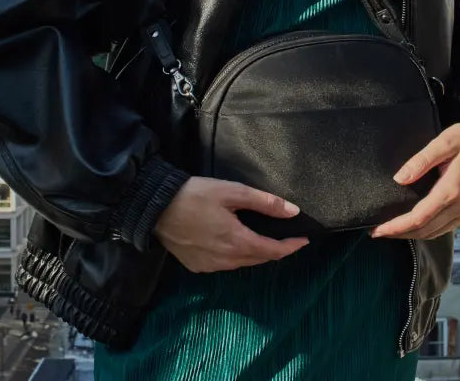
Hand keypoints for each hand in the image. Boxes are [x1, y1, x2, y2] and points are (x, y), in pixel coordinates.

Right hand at [153, 177, 308, 272]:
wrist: (155, 208)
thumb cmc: (195, 195)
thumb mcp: (232, 192)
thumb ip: (265, 202)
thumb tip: (292, 212)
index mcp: (237, 241)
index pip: (273, 251)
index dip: (291, 247)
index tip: (304, 241)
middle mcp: (226, 260)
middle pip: (259, 259)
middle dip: (274, 250)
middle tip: (285, 238)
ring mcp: (210, 266)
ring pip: (241, 264)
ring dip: (254, 254)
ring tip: (261, 239)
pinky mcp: (197, 267)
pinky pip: (223, 265)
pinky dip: (234, 257)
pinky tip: (232, 244)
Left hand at [372, 119, 459, 239]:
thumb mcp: (444, 141)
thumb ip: (421, 160)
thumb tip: (399, 179)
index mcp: (451, 190)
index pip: (418, 218)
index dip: (396, 226)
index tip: (376, 229)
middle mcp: (459, 206)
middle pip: (424, 230)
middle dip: (398, 233)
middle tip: (376, 231)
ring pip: (433, 233)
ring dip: (410, 235)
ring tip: (389, 231)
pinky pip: (443, 228)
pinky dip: (425, 231)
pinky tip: (412, 226)